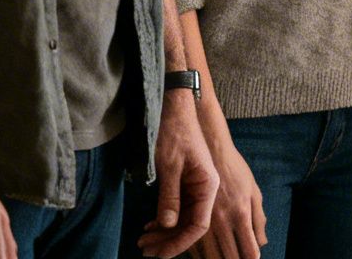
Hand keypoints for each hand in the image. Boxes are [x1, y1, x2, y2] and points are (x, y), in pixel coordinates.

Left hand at [139, 91, 217, 255]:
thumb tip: (167, 226)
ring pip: (182, 220)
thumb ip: (169, 197)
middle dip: (168, 241)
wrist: (174, 107)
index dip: (179, 242)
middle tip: (145, 249)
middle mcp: (206, 190)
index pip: (197, 225)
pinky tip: (150, 226)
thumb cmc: (174, 132)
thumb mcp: (169, 166)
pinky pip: (178, 209)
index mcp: (208, 186)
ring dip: (164, 232)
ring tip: (143, 241)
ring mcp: (196, 188)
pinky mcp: (186, 184)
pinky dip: (164, 220)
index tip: (159, 253)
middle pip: (189, 226)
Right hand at [192, 131, 265, 258]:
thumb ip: (258, 218)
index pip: (249, 251)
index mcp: (240, 214)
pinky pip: (192, 248)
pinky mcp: (186, 219)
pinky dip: (198, 256)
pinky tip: (205, 256)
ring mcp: (202, 222)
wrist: (208, 147)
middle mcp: (221, 222)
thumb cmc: (234, 168)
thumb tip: (262, 243)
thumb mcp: (252, 190)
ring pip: (208, 257)